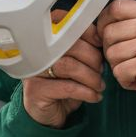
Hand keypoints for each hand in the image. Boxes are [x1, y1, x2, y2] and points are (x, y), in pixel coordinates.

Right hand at [22, 11, 104, 128]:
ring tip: (99, 85)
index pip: (65, 22)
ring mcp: (33, 70)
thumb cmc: (65, 84)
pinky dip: (86, 92)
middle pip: (69, 45)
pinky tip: (94, 96)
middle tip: (101, 70)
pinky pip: (67, 87)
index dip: (86, 31)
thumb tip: (102, 38)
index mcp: (45, 40)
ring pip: (68, 66)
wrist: (50, 113)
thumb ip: (85, 47)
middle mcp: (36, 52)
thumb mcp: (78, 63)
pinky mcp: (35, 90)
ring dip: (91, 77)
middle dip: (92, 58)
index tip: (100, 43)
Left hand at [97, 0, 135, 105]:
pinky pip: (118, 71)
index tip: (106, 36)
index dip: (104, 23)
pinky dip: (125, 81)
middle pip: (109, 32)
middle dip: (111, 50)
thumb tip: (100, 26)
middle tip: (128, 61)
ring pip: (111, 53)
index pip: (116, 7)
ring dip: (119, 67)